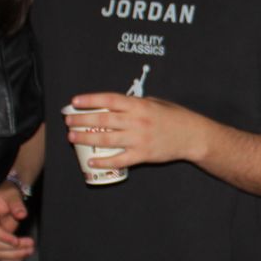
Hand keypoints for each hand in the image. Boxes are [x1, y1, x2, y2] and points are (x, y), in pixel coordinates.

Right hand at [0, 182, 33, 260]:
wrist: (6, 200)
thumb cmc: (7, 196)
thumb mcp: (13, 195)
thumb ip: (17, 204)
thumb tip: (21, 215)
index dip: (3, 237)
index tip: (17, 241)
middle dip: (13, 248)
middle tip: (30, 244)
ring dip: (14, 255)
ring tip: (30, 250)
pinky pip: (0, 256)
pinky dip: (12, 258)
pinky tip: (23, 255)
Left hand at [67, 92, 211, 167]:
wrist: (192, 136)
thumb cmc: (174, 117)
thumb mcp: (155, 103)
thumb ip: (135, 104)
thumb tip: (114, 105)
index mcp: (139, 105)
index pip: (110, 100)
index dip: (90, 100)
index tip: (75, 101)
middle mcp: (137, 121)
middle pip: (103, 119)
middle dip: (82, 120)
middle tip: (68, 121)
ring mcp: (139, 139)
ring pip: (106, 139)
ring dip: (86, 137)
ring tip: (72, 137)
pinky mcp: (143, 155)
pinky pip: (119, 159)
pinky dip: (104, 160)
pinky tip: (91, 160)